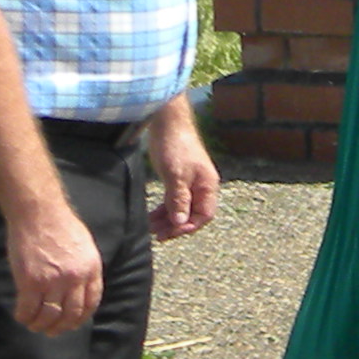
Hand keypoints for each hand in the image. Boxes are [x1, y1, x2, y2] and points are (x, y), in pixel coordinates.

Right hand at [2, 200, 101, 334]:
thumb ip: (84, 269)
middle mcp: (76, 278)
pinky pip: (28, 309)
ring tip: (34, 325)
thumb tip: (79, 289)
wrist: (40, 213)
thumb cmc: (61, 226)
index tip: (72, 324)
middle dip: (61, 327)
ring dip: (41, 325)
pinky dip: (25, 317)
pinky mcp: (31, 281)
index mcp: (92, 269)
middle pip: (71, 313)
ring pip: (49, 316)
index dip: (81, 318)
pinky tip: (22, 316)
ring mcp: (53, 281)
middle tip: (51, 331)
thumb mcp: (85, 248)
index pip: (91, 303)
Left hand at [148, 104, 218, 242]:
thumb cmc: (175, 146)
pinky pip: (174, 200)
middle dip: (176, 226)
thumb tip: (181, 222)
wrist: (168, 124)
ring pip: (182, 208)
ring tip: (150, 228)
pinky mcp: (178, 178)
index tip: (168, 233)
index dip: (188, 227)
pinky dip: (164, 210)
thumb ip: (179, 199)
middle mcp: (202, 186)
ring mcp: (190, 182)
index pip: (204, 215)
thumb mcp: (175, 176)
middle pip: (193, 214)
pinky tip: (152, 215)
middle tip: (156, 234)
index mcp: (207, 185)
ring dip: (168, 219)